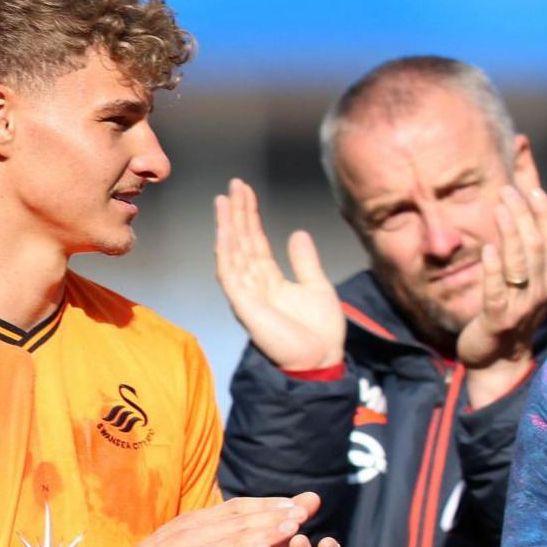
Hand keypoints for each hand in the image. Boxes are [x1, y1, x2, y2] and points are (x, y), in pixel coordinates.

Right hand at [87, 492, 321, 546]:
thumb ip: (197, 536)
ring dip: (267, 529)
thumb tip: (224, 528)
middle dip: (275, 512)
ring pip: (233, 538)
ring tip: (295, 524)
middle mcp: (188, 534)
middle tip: (305, 508)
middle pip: (239, 519)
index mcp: (186, 526)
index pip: (233, 509)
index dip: (265, 505)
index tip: (293, 502)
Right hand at [213, 179, 343, 373]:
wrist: (321, 360)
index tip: (246, 192)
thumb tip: (298, 233)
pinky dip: (226, 251)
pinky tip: (224, 230)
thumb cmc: (320, 332)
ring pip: (232, 253)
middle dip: (238, 213)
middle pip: (241, 241)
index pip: (255, 241)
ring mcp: (246, 294)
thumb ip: (304, 261)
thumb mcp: (316, 286)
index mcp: (270, 280)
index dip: (251, 216)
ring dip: (228, 225)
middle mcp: (254, 284)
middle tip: (234, 185)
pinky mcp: (243, 305)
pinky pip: (229, 273)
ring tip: (226, 199)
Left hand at [456, 165, 546, 403]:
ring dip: (510, 232)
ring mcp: (521, 307)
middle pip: (537, 247)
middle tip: (509, 190)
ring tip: (500, 206)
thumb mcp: (531, 289)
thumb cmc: (511, 322)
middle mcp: (539, 292)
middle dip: (525, 216)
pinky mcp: (499, 320)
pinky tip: (488, 248)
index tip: (534, 188)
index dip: (545, 214)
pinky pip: (497, 291)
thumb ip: (542, 261)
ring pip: (520, 264)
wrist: (498, 365)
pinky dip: (493, 269)